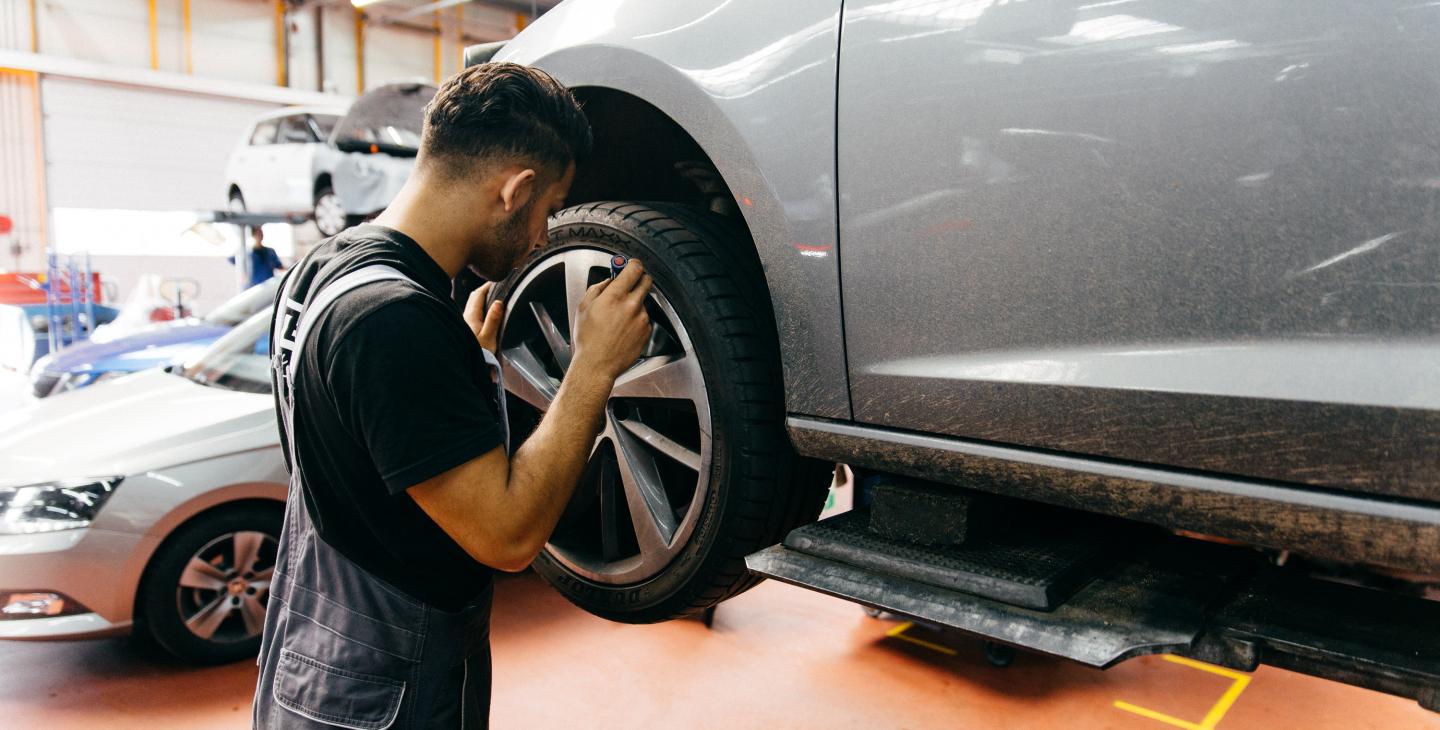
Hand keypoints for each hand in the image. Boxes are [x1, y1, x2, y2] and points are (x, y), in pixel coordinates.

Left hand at [465, 281, 504, 352]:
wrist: (467, 366)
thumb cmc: (479, 354)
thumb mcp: (489, 338)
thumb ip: (493, 319)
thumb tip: (498, 302)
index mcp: (471, 316)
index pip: (478, 294)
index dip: (487, 286)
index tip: (497, 280)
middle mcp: (466, 317)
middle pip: (474, 297)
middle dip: (484, 290)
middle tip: (496, 287)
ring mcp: (465, 323)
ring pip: (473, 305)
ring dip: (481, 299)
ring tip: (493, 297)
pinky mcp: (466, 329)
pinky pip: (473, 313)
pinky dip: (480, 308)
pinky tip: (487, 313)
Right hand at [572, 259, 652, 380]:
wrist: (597, 364)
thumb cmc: (588, 339)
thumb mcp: (584, 307)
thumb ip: (598, 288)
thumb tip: (609, 280)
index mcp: (615, 296)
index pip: (634, 268)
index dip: (633, 264)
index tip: (631, 265)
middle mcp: (632, 305)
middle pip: (646, 281)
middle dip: (639, 279)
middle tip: (631, 284)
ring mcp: (641, 319)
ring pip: (643, 302)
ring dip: (635, 304)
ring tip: (618, 318)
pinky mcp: (647, 331)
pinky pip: (644, 318)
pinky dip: (636, 320)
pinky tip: (623, 329)